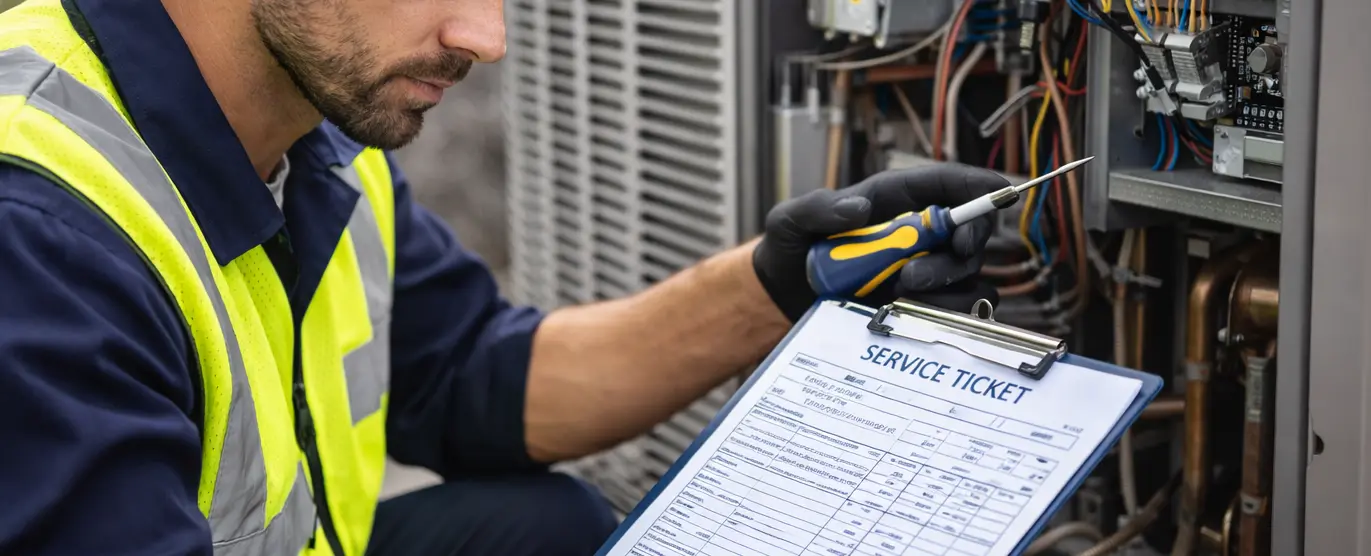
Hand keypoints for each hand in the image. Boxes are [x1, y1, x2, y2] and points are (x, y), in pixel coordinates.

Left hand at [752, 163, 1008, 321]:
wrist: (783, 297)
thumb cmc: (790, 248)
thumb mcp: (789, 221)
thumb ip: (817, 208)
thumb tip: (858, 209)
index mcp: (895, 200)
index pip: (949, 184)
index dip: (979, 186)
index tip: (999, 193)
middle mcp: (918, 233)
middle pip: (971, 232)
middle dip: (962, 247)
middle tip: (917, 270)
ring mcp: (923, 270)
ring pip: (970, 275)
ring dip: (945, 284)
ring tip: (899, 289)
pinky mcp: (920, 305)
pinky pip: (957, 310)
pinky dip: (942, 312)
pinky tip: (905, 310)